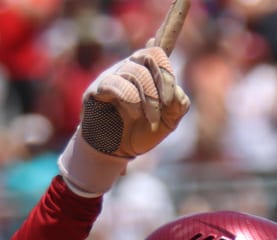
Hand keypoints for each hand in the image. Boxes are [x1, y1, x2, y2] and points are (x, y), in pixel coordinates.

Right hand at [58, 46, 189, 195]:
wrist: (117, 152)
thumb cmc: (141, 132)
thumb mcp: (168, 122)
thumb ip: (178, 105)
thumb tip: (176, 91)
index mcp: (147, 71)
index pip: (157, 50)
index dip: (169, 53)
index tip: (175, 69)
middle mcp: (128, 68)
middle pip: (149, 55)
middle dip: (163, 81)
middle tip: (165, 105)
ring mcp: (112, 75)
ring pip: (135, 72)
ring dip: (149, 98)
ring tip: (150, 118)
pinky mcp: (97, 89)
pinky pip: (115, 83)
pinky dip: (131, 100)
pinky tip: (134, 114)